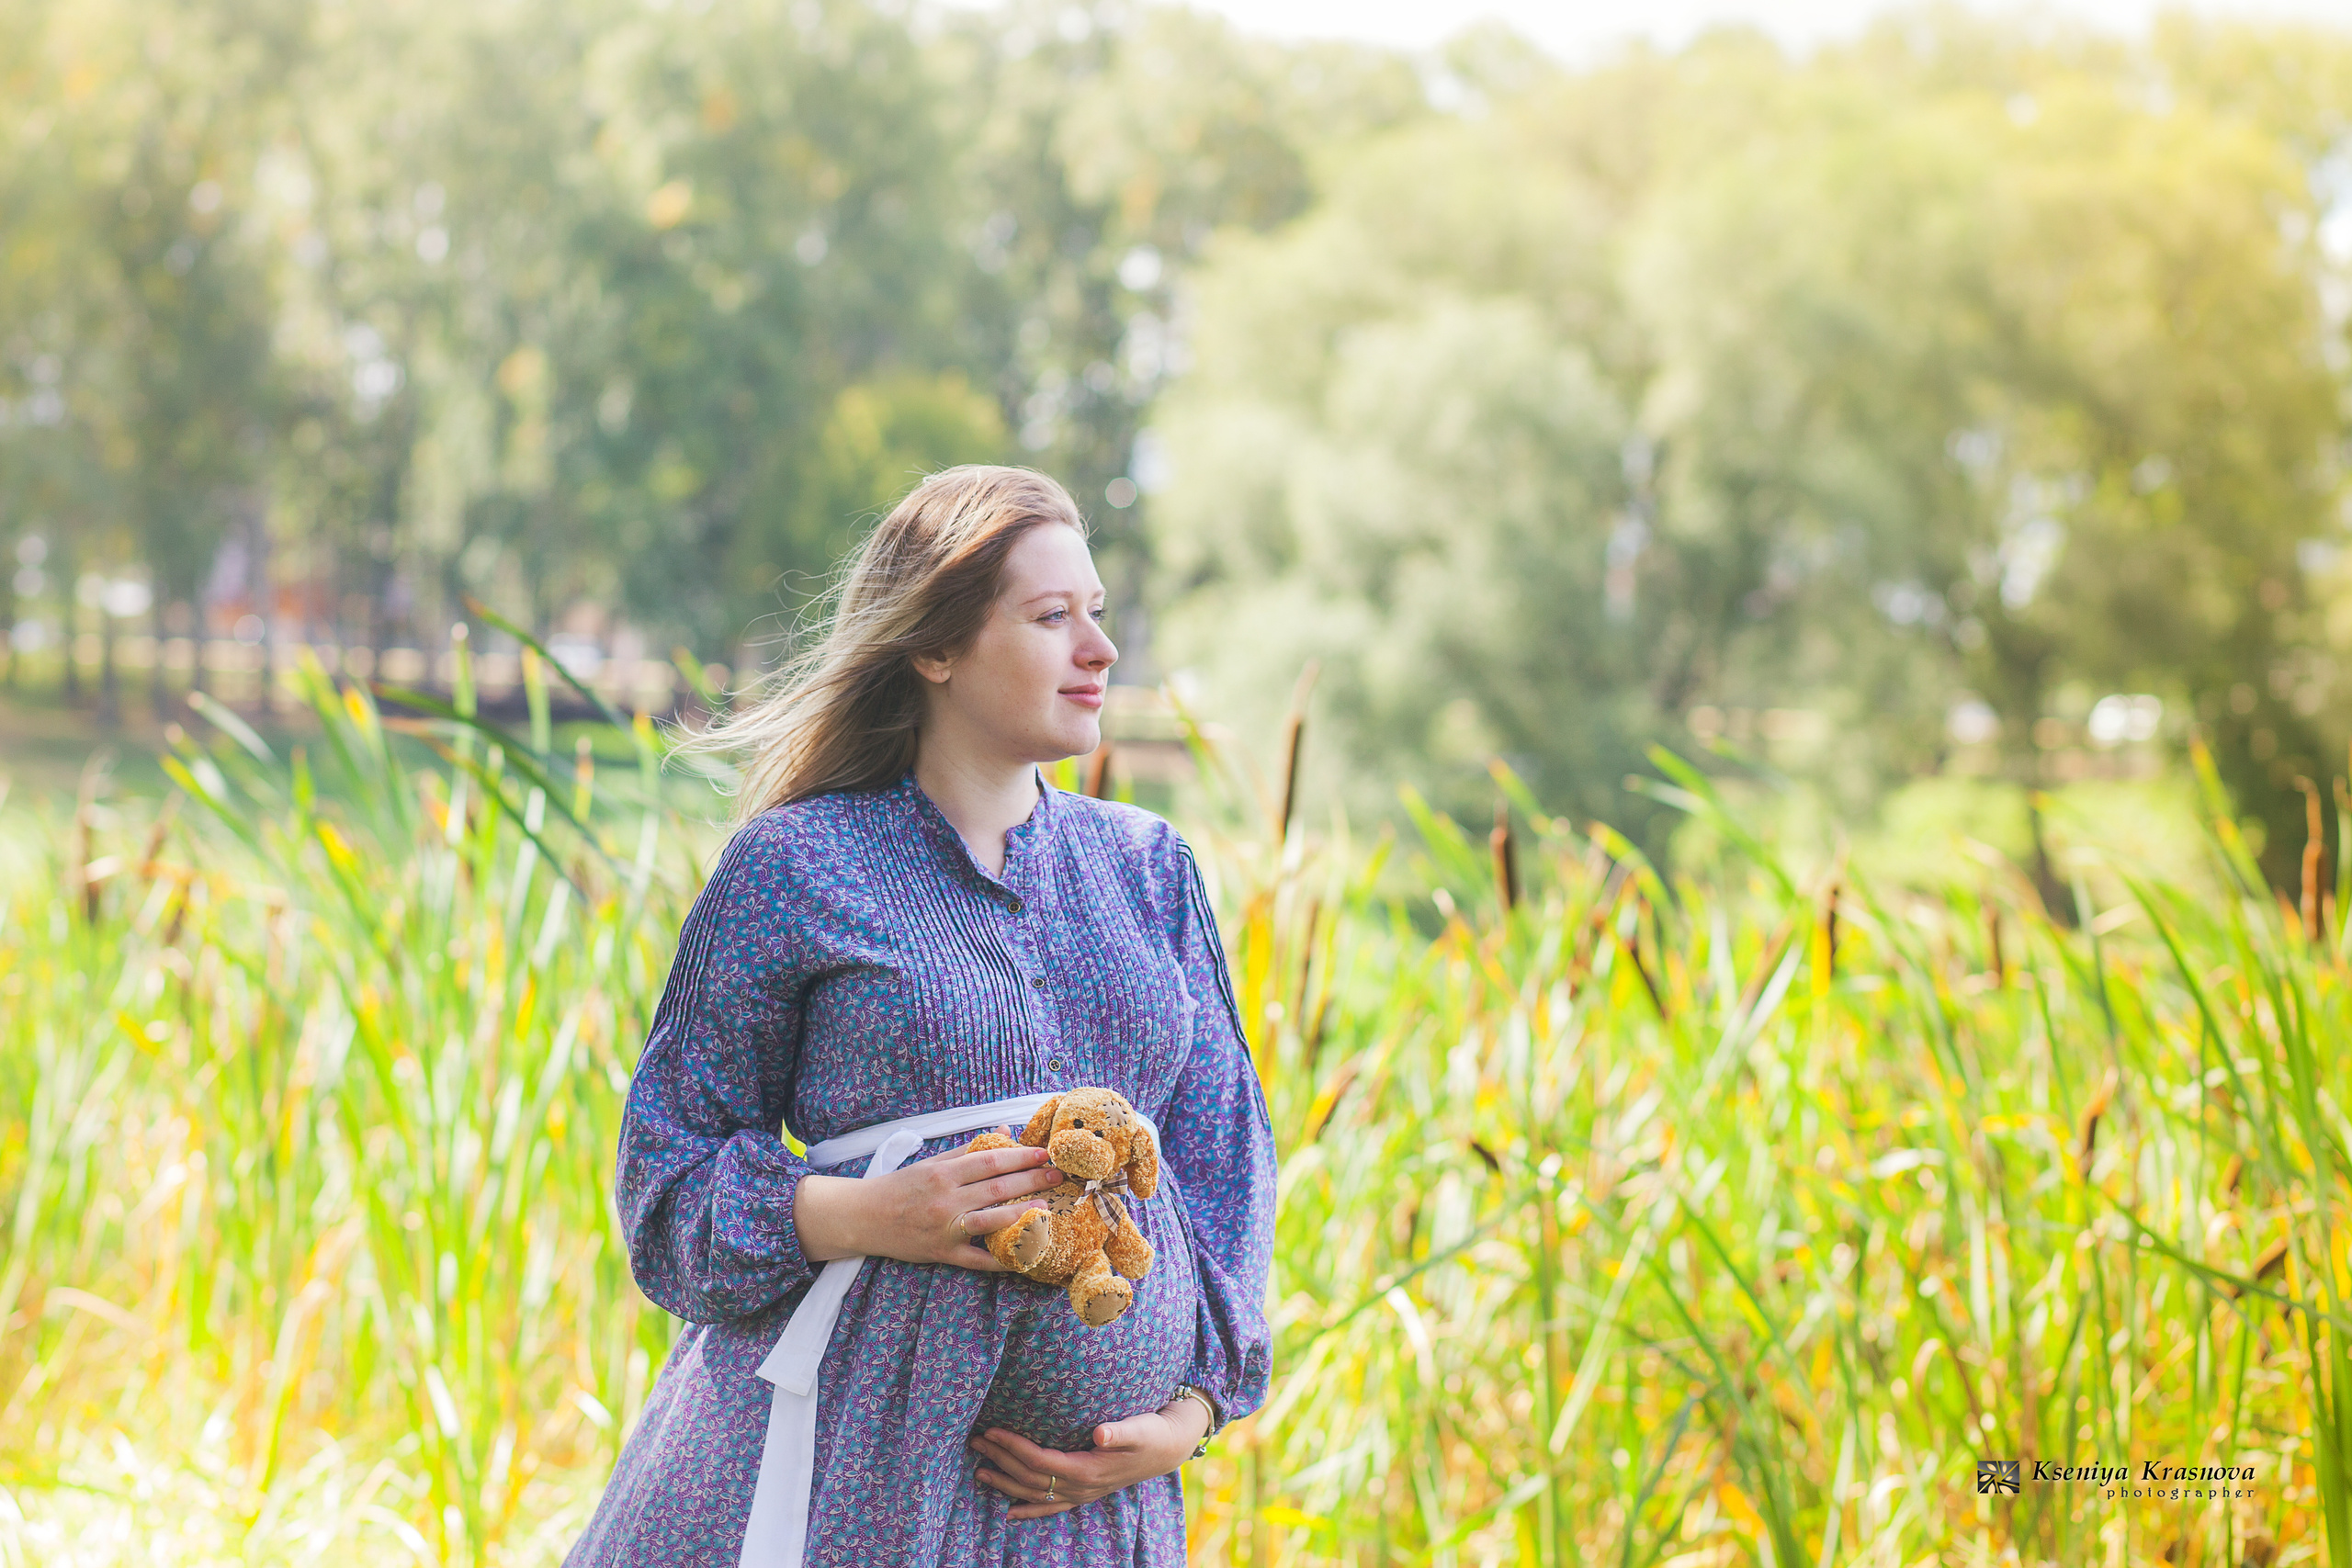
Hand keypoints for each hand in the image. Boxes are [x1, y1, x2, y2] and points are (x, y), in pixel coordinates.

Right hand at [793, 1135, 1062, 1269]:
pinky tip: (1025, 1256)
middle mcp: (945, 1199)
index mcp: (943, 1172)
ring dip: (1022, 1213)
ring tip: (1048, 1207)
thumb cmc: (899, 1187)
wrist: (862, 1217)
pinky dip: (1001, 1259)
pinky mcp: (942, 1253)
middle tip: (1057, 1176)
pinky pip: (977, 1259)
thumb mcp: (931, 1163)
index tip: (1044, 1153)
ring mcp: (945, 1228)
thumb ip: (967, 1150)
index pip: (990, 1161)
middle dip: (1031, 1180)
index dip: (1020, 1156)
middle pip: (997, 1188)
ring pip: (991, 1220)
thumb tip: (1002, 1132)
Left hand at [969, 1400, 1212, 1518]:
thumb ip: (1120, 1431)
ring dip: (1005, 1483)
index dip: (1013, 1447)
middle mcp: (1081, 1487)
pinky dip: (1028, 1510)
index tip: (992, 1431)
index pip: (1040, 1460)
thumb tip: (1100, 1433)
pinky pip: (1050, 1507)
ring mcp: (1081, 1494)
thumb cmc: (1152, 1431)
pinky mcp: (1084, 1493)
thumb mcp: (1140, 1427)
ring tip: (979, 1471)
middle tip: (974, 1442)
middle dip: (1000, 1460)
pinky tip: (1009, 1511)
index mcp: (1088, 1470)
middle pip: (1030, 1478)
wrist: (1170, 1448)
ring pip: (1034, 1494)